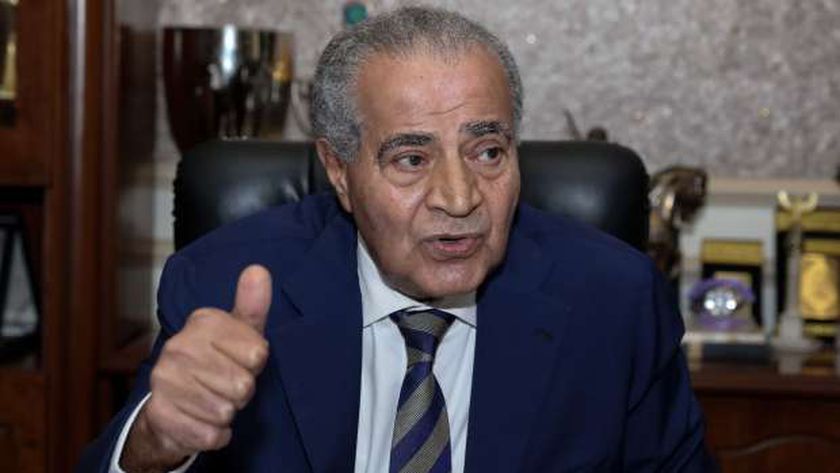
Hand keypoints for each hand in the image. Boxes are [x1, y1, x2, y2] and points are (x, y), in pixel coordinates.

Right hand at [120, 265, 271, 471]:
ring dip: (227, 413)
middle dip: (242, 392)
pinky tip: (204, 420)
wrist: (171, 401)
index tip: (240, 360)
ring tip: (213, 400)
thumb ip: (252, 305)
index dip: (255, 365)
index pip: (257, 355)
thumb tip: (259, 270)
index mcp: (202, 322)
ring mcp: (164, 380)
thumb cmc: (217, 361)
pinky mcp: (160, 414)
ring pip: (226, 412)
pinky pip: (211, 435)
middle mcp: (178, 347)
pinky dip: (216, 434)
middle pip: (243, 386)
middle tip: (226, 384)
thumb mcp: (241, 332)